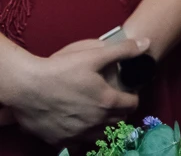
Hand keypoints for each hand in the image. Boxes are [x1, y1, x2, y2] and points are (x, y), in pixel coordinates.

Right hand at [1, 36, 145, 142]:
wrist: (27, 87)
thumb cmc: (61, 69)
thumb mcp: (94, 55)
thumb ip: (123, 50)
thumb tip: (146, 43)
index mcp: (107, 101)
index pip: (131, 105)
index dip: (132, 97)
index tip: (128, 93)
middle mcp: (95, 121)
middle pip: (118, 121)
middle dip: (120, 112)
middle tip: (115, 103)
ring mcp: (77, 133)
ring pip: (101, 135)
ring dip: (104, 126)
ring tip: (100, 115)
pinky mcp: (60, 140)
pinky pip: (78, 144)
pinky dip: (83, 137)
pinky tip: (79, 126)